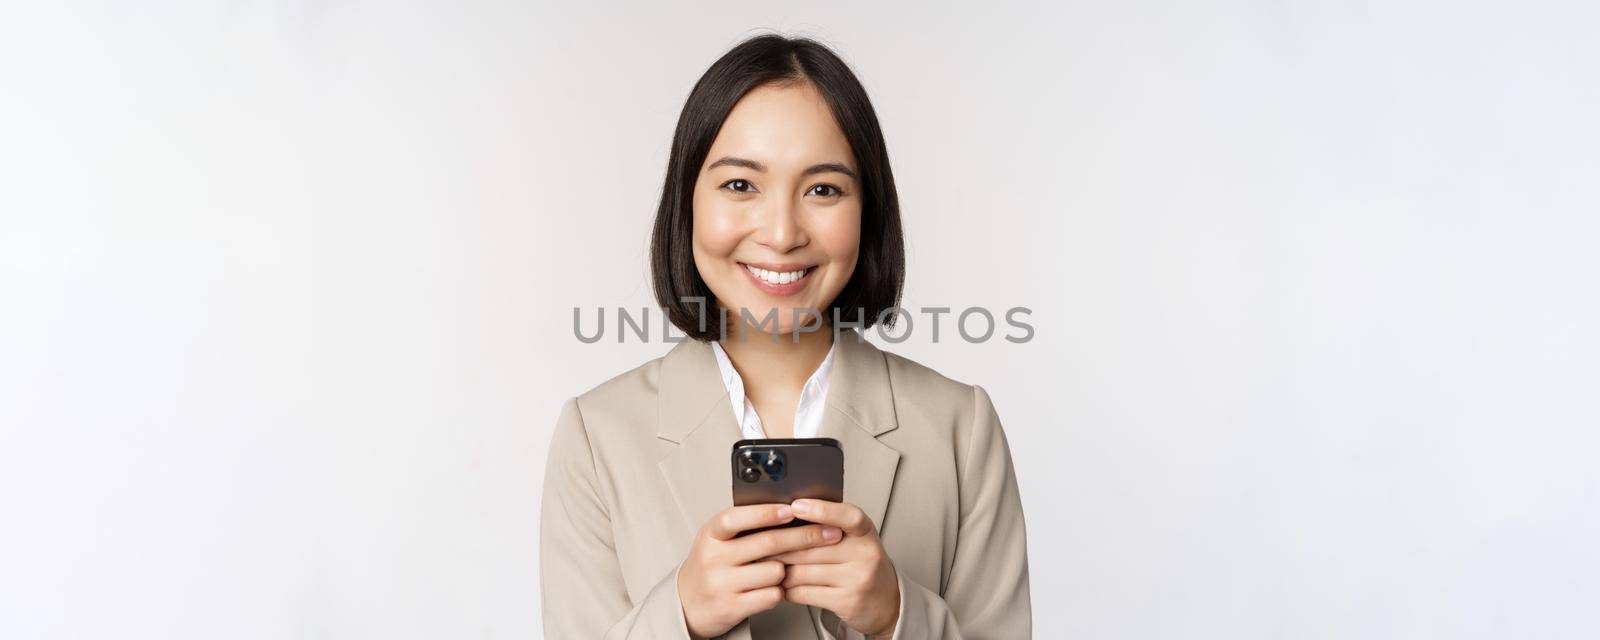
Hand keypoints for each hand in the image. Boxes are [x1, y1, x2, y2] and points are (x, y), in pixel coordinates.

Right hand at [677, 503, 844, 638]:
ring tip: (784, 568)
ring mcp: (722, 583)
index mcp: (711, 534)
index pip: (737, 518)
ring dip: (788, 570)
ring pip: (775, 571)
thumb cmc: (712, 565)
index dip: (766, 513)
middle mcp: (714, 557)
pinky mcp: (732, 607)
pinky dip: (780, 591)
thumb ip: (744, 525)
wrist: (688, 603)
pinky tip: (775, 587)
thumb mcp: (718, 539)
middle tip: (827, 533)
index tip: (793, 509)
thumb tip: (789, 508)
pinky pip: (772, 596)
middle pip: (767, 543)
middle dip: (804, 536)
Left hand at [769, 499, 900, 638]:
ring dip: (780, 569)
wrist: (886, 601)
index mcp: (865, 532)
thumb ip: (830, 526)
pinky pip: (804, 592)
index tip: (797, 506)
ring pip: (803, 570)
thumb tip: (787, 515)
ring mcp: (856, 579)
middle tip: (760, 541)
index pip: (848, 516)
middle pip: (812, 546)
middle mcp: (865, 553)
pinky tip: (783, 585)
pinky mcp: (845, 601)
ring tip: (768, 565)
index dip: (822, 510)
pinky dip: (787, 589)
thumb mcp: (856, 539)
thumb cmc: (863, 564)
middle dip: (781, 545)